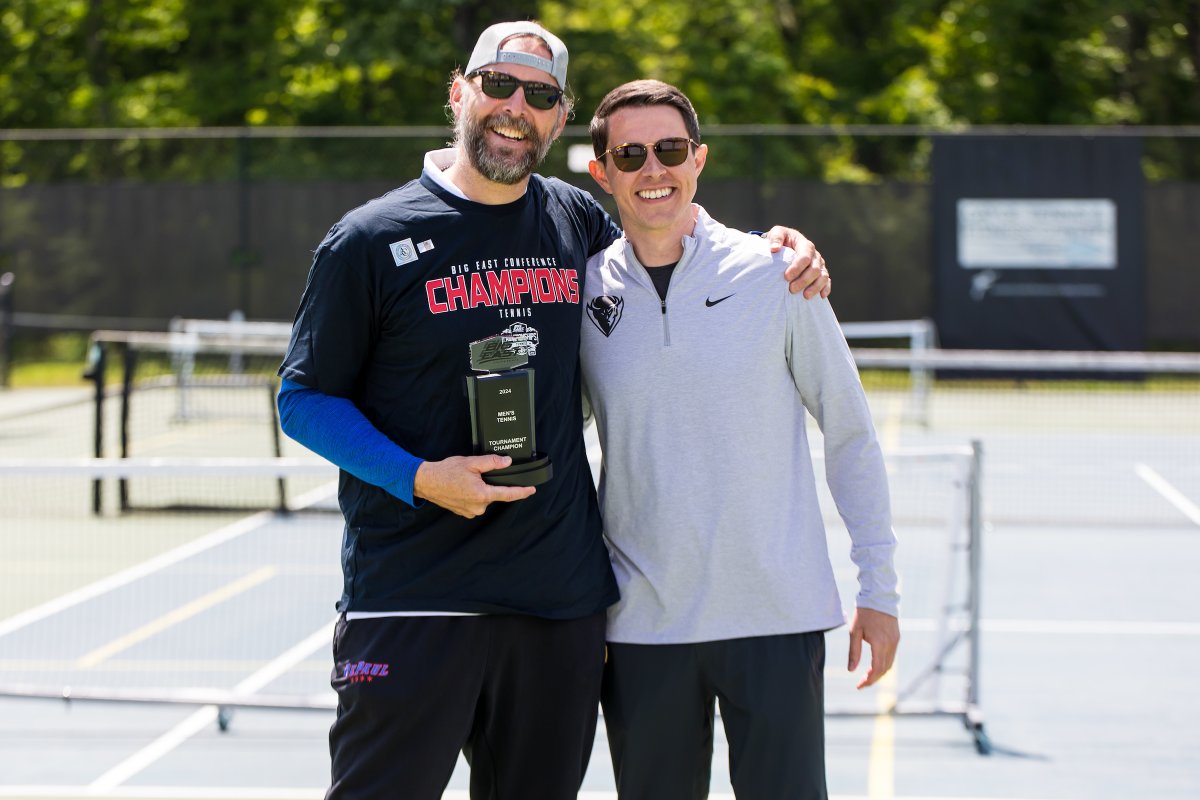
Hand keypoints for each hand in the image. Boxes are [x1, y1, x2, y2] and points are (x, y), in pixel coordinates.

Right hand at [413, 454, 535, 517]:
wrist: (426, 482)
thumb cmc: (446, 472)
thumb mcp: (471, 463)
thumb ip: (492, 462)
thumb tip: (507, 462)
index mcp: (482, 495)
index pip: (508, 494)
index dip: (522, 492)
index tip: (531, 490)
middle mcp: (478, 507)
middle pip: (494, 494)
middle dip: (489, 484)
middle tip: (474, 474)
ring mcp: (470, 511)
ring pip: (484, 498)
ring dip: (480, 489)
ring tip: (465, 480)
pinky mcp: (464, 512)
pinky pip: (475, 503)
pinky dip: (472, 495)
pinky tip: (462, 487)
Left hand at [764, 226, 830, 298]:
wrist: (787, 244)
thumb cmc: (781, 240)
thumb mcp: (777, 233)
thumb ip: (775, 238)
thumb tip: (774, 248)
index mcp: (805, 245)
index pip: (805, 257)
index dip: (797, 267)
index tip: (786, 277)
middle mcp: (815, 255)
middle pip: (814, 269)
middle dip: (804, 280)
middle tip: (791, 289)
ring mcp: (819, 264)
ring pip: (823, 276)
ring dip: (815, 287)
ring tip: (805, 296)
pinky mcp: (821, 272)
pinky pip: (827, 281)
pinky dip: (826, 288)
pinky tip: (821, 296)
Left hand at [847, 607, 899, 688]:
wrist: (879, 597)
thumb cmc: (864, 613)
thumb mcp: (854, 632)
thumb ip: (854, 652)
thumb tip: (851, 670)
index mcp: (879, 643)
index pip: (876, 669)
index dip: (868, 680)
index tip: (859, 686)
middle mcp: (890, 644)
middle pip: (884, 669)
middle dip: (873, 679)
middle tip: (861, 683)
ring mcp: (896, 641)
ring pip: (890, 664)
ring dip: (879, 673)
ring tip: (867, 676)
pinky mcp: (897, 638)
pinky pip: (892, 656)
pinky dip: (884, 664)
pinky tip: (875, 665)